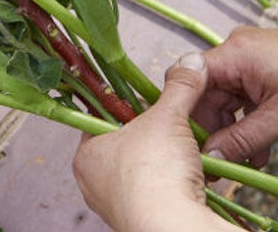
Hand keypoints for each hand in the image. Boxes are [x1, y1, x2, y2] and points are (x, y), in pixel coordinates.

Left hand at [73, 53, 233, 230]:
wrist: (173, 228)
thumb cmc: (154, 174)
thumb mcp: (168, 117)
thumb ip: (179, 89)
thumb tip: (191, 62)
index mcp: (86, 155)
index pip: (101, 118)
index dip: (127, 104)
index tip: (148, 99)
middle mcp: (95, 184)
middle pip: (125, 143)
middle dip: (151, 132)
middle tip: (171, 122)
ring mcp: (117, 205)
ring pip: (143, 170)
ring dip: (165, 158)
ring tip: (184, 148)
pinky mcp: (141, 220)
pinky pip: (157, 192)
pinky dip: (173, 182)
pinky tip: (189, 175)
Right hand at [197, 23, 277, 166]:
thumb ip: (242, 139)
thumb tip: (212, 158)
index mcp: (235, 54)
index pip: (188, 80)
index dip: (184, 112)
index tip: (189, 143)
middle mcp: (235, 50)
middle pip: (204, 91)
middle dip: (211, 128)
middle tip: (217, 162)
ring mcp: (248, 56)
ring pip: (223, 97)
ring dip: (232, 129)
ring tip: (247, 161)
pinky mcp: (260, 65)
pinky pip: (241, 94)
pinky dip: (247, 119)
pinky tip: (260, 147)